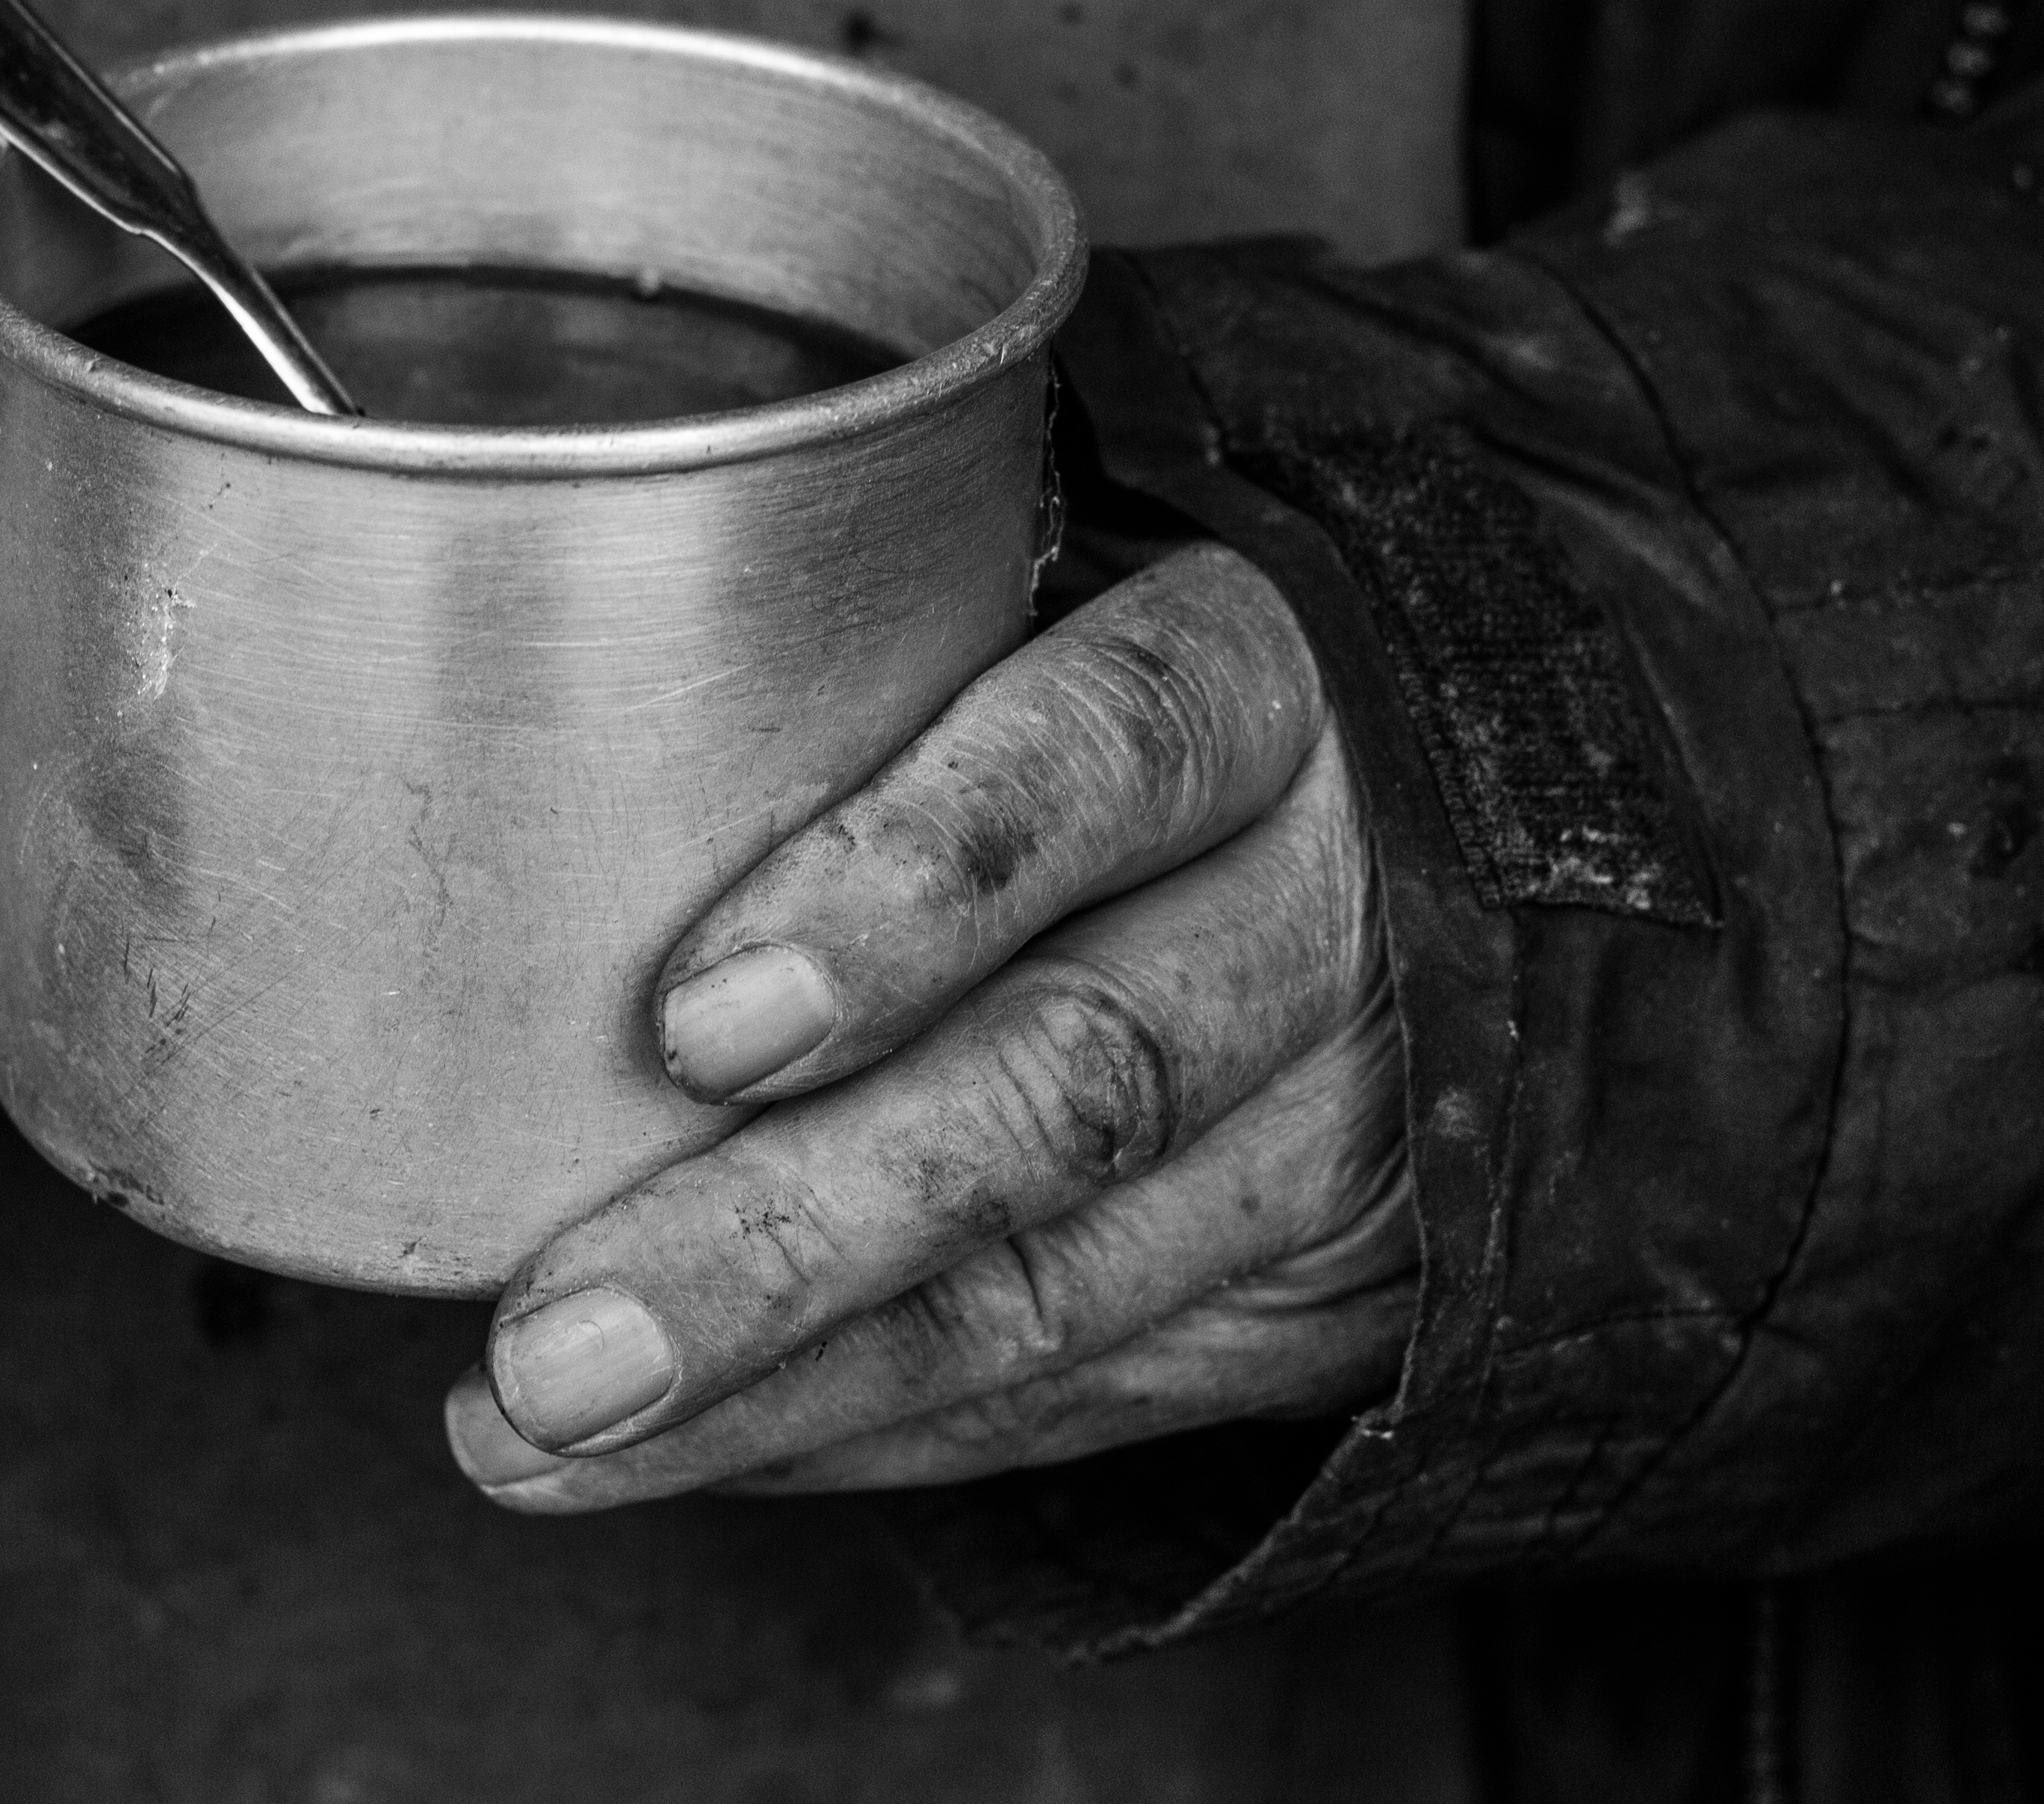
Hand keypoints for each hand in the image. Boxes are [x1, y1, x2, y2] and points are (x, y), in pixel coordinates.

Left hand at [444, 544, 1412, 1505]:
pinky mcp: (1343, 1292)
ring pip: (1060, 1282)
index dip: (906, 883)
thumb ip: (883, 650)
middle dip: (791, 1235)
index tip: (696, 1022)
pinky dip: (866, 1433)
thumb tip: (539, 724)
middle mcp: (1340, 907)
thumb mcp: (1087, 596)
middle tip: (558, 1337)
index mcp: (1271, 681)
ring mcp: (1358, 1124)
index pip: (1105, 754)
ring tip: (541, 1428)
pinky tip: (690, 1447)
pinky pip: (1083, 1390)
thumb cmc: (1162, 694)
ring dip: (784, 1382)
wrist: (1503, 835)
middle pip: (1071, 1081)